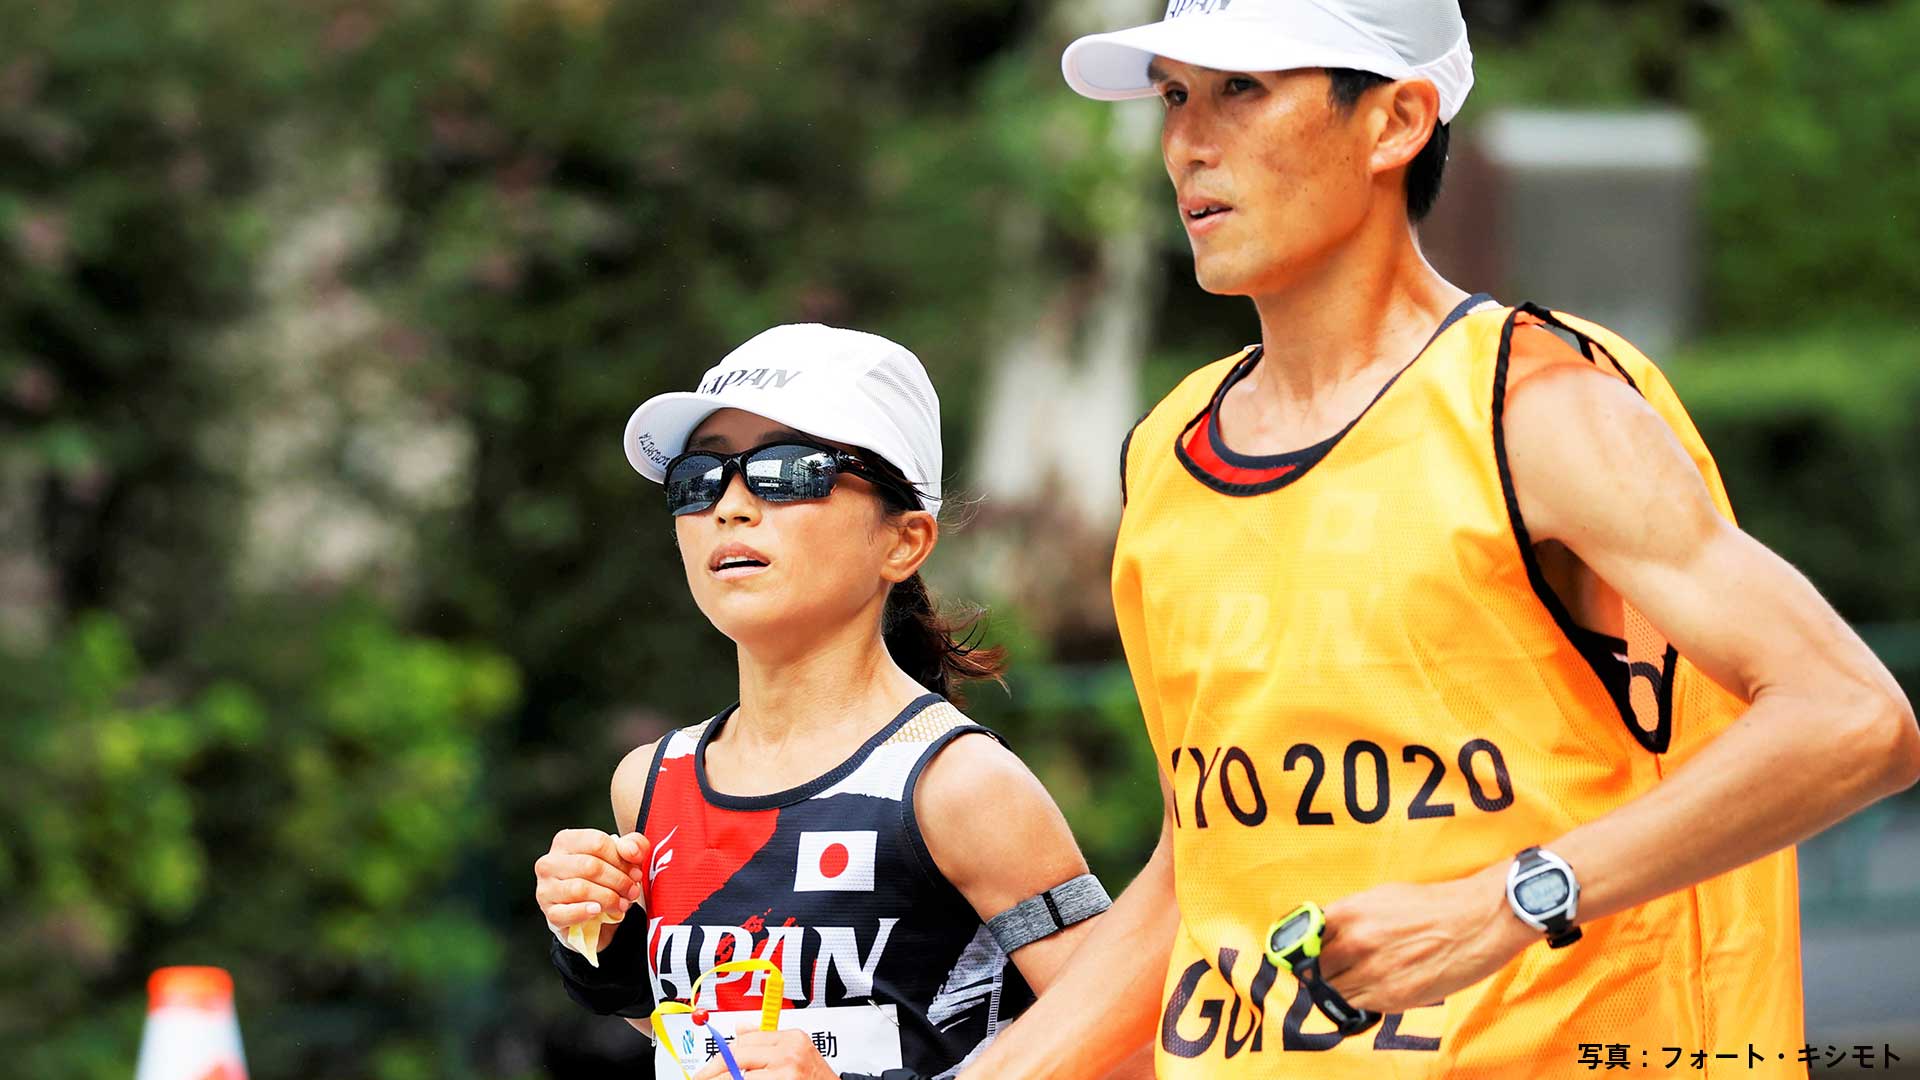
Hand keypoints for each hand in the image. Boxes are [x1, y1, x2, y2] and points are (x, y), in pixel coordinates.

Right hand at [534, 828, 649, 947]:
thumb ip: (633, 845)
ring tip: (622, 903)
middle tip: (632, 892)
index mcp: (566, 841)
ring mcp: (546, 888)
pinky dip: (583, 912)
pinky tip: (597, 911)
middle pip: (590, 866)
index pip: (597, 843)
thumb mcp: (623, 856)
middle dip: (618, 881)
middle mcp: (550, 862)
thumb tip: (632, 851)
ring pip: (579, 889)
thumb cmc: (604, 877)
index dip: (622, 860)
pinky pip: (564, 913)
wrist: (592, 913)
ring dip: (608, 898)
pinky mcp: (548, 912)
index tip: (636, 874)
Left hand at [690, 1027, 838, 1079]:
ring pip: (740, 1076)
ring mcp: (786, 1074)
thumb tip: (740, 1028)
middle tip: (701, 1078)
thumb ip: (768, 1041)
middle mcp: (790, 1054)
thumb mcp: (797, 1053)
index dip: (721, 1056)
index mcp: (792, 1039)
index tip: (708, 1067)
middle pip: (738, 1057)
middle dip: (714, 1071)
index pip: (745, 1041)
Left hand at [1316, 862, 1536, 1013]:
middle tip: (1339, 969)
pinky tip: (1380, 986)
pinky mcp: (1392, 997)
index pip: (1305, 941)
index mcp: (1348, 913)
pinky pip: (1360, 1005)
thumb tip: (1324, 934)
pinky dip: (1364, 1000)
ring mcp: (1372, 973)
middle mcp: (1355, 943)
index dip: (1308, 950)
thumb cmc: (1432, 906)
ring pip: (1336, 992)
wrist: (1477, 921)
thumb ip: (1349, 917)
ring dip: (1343, 988)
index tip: (1310, 956)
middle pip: (1318, 970)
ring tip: (1363, 978)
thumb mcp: (1380, 898)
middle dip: (1326, 971)